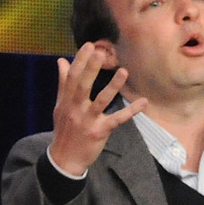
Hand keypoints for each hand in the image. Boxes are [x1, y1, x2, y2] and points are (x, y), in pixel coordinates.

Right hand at [48, 42, 147, 178]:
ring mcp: (87, 121)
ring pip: (100, 101)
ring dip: (112, 86)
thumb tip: (61, 61)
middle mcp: (75, 109)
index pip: (72, 77)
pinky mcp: (99, 132)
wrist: (64, 159)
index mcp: (66, 101)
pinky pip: (117, 120)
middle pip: (82, 86)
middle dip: (91, 68)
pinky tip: (143, 102)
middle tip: (100, 51)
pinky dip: (131, 111)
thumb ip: (63, 83)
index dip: (80, 61)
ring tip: (124, 71)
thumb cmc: (64, 129)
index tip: (89, 45)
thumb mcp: (60, 106)